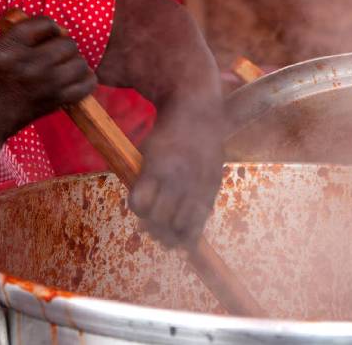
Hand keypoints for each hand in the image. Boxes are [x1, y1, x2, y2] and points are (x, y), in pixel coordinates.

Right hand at [0, 16, 96, 139]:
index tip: (45, 36)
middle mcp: (32, 62)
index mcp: (13, 45)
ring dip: (74, 62)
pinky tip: (73, 79)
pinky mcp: (56, 100)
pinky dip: (84, 80)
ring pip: (80, 62)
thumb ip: (19, 34)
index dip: (49, 28)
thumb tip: (53, 29)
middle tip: (53, 53)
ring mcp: (47, 83)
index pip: (46, 23)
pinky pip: (86, 84)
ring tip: (63, 66)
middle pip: (68, 43)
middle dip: (62, 45)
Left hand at [129, 95, 223, 247]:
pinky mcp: (213, 188)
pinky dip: (191, 234)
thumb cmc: (167, 134)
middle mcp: (178, 177)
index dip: (137, 207)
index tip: (139, 204)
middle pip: (160, 219)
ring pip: (181, 226)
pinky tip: (184, 238)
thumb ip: (143, 177)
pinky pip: (201, 220)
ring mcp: (197, 184)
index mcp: (157, 166)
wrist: (199, 113)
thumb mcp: (148, 150)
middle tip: (150, 225)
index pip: (140, 203)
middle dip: (152, 225)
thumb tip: (142, 209)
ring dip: (171, 235)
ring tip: (166, 235)